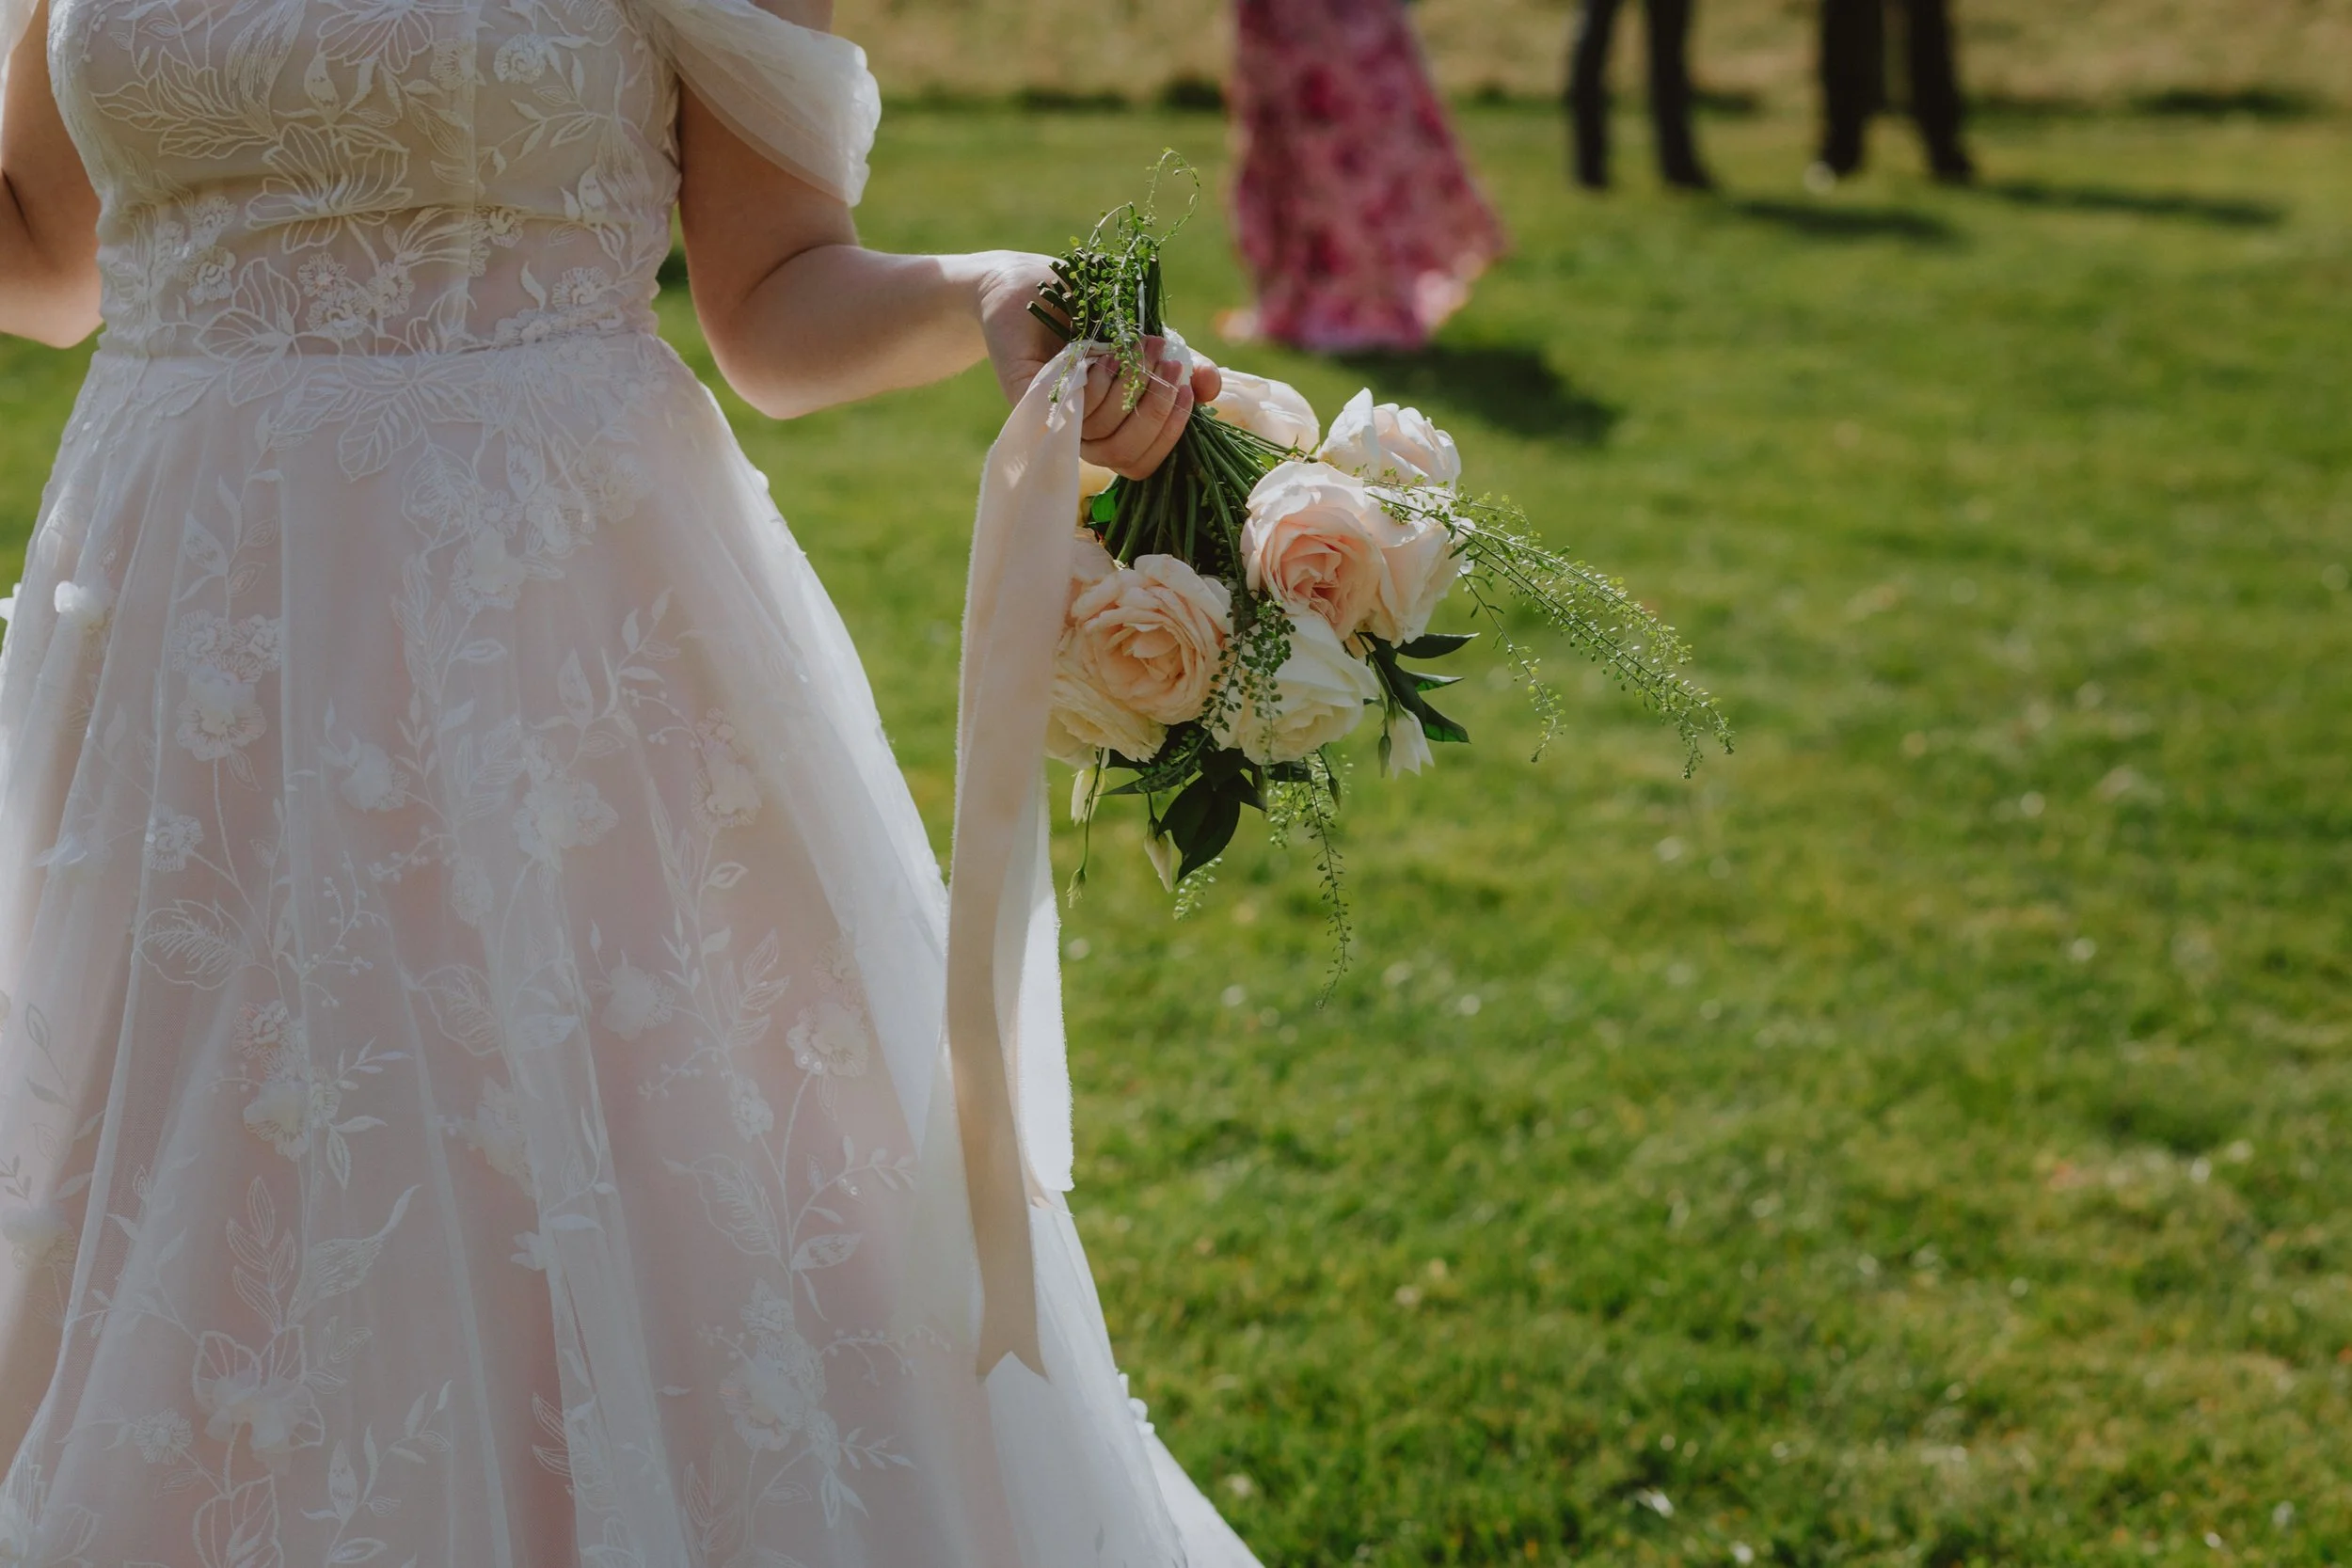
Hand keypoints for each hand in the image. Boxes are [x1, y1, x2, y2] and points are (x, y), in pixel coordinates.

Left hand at [973, 252, 1222, 479]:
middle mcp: (1084, 432)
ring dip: (1128, 390)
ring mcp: (1055, 420)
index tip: (1187, 392)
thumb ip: (1183, 365)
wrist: (1035, 281)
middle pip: (1127, 455)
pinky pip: (1073, 412)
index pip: (1144, 462)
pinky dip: (1097, 383)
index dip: (1170, 435)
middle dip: (1155, 410)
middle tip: (1167, 363)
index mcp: (1113, 427)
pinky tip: (1104, 353)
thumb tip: (1212, 389)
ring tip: (1135, 346)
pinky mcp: (1028, 401)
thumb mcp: (1149, 338)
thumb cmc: (1094, 311)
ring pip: (1102, 436)